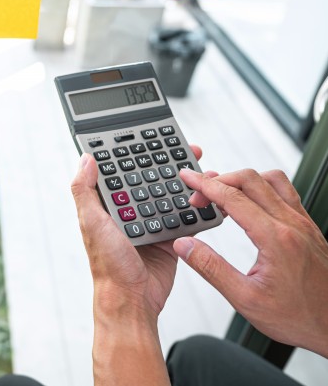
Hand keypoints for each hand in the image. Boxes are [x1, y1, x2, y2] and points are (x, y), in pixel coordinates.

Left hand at [71, 145, 205, 321]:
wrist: (133, 301)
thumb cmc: (108, 266)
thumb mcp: (92, 223)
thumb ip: (85, 191)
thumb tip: (85, 158)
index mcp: (107, 205)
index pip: (119, 171)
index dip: (131, 153)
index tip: (146, 136)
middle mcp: (128, 211)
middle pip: (148, 178)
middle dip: (164, 162)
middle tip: (182, 147)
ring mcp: (149, 222)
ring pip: (168, 193)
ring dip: (183, 180)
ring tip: (198, 166)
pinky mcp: (168, 235)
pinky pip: (183, 215)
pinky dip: (195, 204)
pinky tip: (206, 193)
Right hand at [175, 168, 327, 356]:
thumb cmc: (298, 317)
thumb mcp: (245, 298)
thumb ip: (211, 268)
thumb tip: (185, 245)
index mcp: (275, 239)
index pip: (233, 198)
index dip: (205, 185)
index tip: (188, 178)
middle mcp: (292, 225)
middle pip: (250, 180)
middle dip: (219, 181)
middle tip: (199, 195)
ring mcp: (303, 224)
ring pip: (271, 180)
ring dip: (243, 181)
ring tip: (224, 194)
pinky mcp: (309, 228)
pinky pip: (286, 193)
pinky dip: (262, 189)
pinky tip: (252, 203)